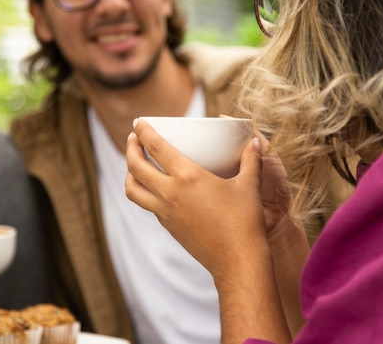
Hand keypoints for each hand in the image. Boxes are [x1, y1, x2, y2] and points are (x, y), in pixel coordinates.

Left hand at [126, 119, 292, 343]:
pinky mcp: (168, 226)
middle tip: (134, 138)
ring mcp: (165, 212)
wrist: (237, 260)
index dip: (144, 131)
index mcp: (188, 176)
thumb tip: (253, 142)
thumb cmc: (244, 221)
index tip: (139, 122)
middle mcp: (170, 193)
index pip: (156, 147)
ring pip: (133, 189)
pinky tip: (154, 187)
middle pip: (135, 166)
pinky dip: (143, 191)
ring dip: (129, 173)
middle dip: (131, 148)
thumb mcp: (249, 185)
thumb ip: (251, 160)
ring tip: (135, 163)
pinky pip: (147, 205)